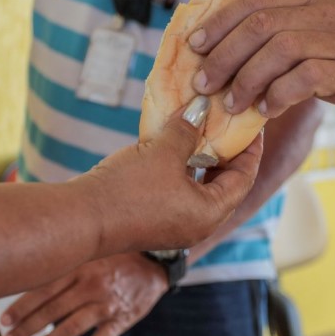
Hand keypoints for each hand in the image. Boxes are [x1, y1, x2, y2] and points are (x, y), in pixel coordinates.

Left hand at [0, 253, 167, 335]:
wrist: (155, 263)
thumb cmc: (117, 256)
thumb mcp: (91, 251)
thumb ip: (68, 262)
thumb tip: (29, 277)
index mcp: (80, 266)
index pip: (43, 289)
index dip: (21, 307)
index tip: (5, 320)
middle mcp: (91, 285)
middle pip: (52, 311)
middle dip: (27, 329)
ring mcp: (107, 304)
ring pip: (70, 329)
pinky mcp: (121, 320)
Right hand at [76, 97, 263, 253]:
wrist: (82, 218)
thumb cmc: (129, 188)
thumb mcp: (164, 152)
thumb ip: (188, 129)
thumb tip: (202, 110)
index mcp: (211, 213)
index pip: (245, 177)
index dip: (251, 148)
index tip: (252, 123)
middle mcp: (199, 224)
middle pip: (225, 184)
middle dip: (226, 152)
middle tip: (227, 123)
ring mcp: (176, 225)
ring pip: (200, 187)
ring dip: (201, 160)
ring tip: (200, 130)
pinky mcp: (154, 222)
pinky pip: (179, 192)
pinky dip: (181, 170)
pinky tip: (172, 146)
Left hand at [187, 0, 334, 138]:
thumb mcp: (325, 47)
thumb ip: (289, 42)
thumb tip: (232, 58)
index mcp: (318, 0)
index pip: (257, 0)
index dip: (220, 21)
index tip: (194, 45)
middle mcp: (330, 12)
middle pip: (262, 23)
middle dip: (224, 54)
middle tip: (204, 83)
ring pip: (280, 48)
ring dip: (247, 78)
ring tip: (232, 103)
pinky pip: (305, 77)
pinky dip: (278, 94)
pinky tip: (267, 110)